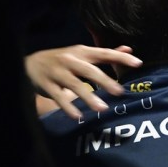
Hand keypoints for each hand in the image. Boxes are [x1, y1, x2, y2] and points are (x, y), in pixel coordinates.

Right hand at [25, 44, 140, 118]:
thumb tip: (129, 49)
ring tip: (102, 108)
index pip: (104, 53)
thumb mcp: (82, 54)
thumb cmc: (62, 60)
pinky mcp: (47, 85)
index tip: (138, 63)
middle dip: (105, 81)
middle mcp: (70, 60)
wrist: (29, 64)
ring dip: (88, 96)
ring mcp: (58, 73)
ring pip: (74, 84)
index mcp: (82, 52)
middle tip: (120, 92)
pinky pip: (59, 97)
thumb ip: (105, 54)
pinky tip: (78, 116)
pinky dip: (68, 107)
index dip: (121, 57)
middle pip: (89, 70)